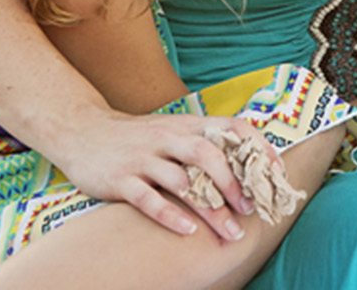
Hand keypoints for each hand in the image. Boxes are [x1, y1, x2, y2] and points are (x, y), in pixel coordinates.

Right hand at [47, 107, 261, 239]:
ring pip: (182, 181)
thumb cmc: (135, 137)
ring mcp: (143, 157)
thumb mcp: (170, 130)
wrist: (80, 131)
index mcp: (184, 124)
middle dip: (233, 184)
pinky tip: (187, 230)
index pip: (231, 128)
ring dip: (209, 209)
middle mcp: (166, 137)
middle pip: (207, 155)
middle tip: (249, 210)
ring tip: (228, 233)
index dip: (257, 148)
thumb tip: (245, 163)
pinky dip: (170, 215)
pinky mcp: (121, 178)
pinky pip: (148, 198)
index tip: (275, 174)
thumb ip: (201, 143)